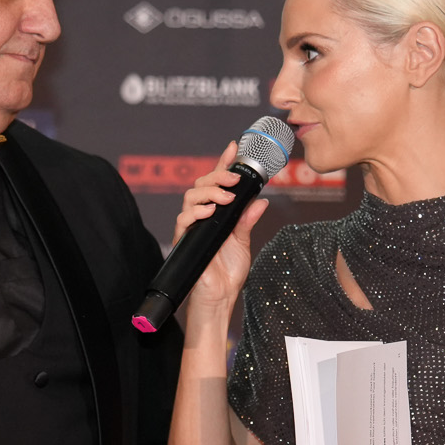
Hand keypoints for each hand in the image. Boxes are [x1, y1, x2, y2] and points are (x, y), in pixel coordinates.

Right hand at [173, 141, 268, 314]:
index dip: (223, 163)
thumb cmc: (228, 273)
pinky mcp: (184, 240)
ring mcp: (192, 227)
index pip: (217, 183)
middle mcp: (202, 217)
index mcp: (217, 214)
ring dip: (210, 192)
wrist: (220, 297)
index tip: (233, 147)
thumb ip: (247, 220)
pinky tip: (210, 212)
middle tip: (234, 178)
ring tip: (226, 198)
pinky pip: (183, 220)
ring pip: (191, 196)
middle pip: (201, 184)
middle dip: (218, 175)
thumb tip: (260, 200)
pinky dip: (196, 212)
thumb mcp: (243, 242)